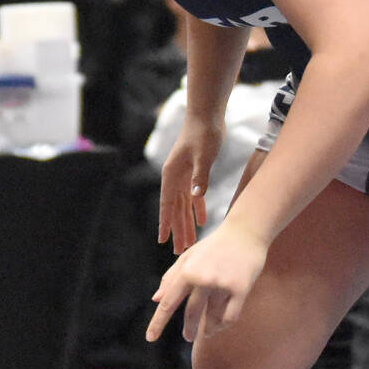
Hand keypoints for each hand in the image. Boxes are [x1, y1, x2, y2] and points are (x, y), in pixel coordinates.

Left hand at [147, 222, 268, 344]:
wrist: (245, 232)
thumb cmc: (213, 246)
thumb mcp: (188, 257)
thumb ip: (171, 277)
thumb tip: (156, 300)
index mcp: (187, 271)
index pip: (169, 303)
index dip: (158, 322)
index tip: (150, 338)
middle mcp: (203, 279)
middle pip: (192, 314)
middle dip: (189, 329)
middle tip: (188, 338)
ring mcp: (222, 284)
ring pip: (213, 316)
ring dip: (209, 327)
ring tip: (207, 332)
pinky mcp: (241, 288)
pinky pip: (230, 316)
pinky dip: (224, 325)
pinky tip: (220, 327)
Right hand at [156, 116, 221, 253]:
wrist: (207, 115)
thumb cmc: (204, 133)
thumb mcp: (204, 154)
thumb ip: (201, 176)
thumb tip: (196, 196)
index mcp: (172, 174)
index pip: (167, 204)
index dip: (165, 223)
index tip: (162, 240)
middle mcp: (175, 177)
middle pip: (175, 209)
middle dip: (177, 231)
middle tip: (178, 252)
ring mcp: (184, 176)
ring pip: (184, 206)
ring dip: (186, 224)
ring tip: (188, 243)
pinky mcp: (195, 173)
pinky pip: (195, 196)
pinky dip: (198, 209)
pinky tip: (201, 222)